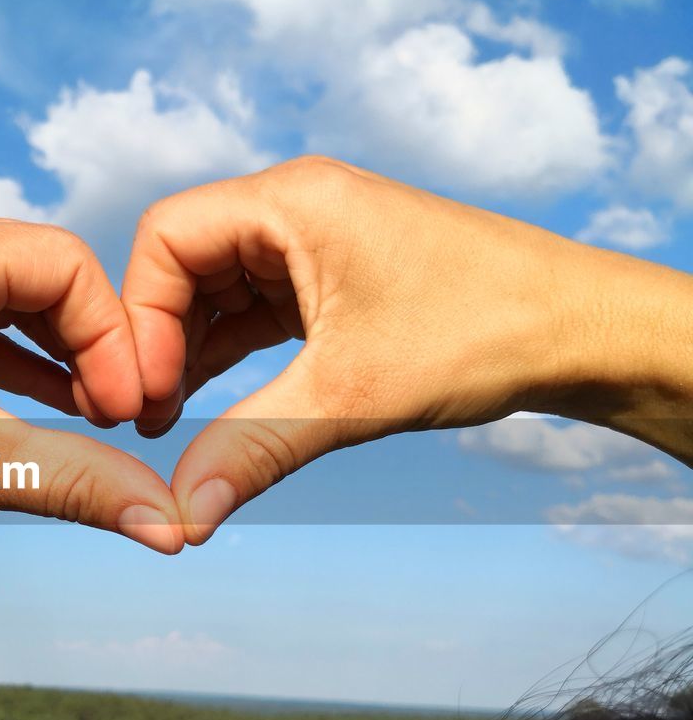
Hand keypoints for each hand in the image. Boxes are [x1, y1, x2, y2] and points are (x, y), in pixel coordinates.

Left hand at [0, 214, 183, 553]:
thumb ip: (81, 481)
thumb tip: (173, 523)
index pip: (70, 268)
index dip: (117, 341)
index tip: (133, 415)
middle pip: (42, 276)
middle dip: (89, 348)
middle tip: (116, 421)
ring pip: (5, 298)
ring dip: (54, 355)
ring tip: (88, 421)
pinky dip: (8, 358)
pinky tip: (39, 409)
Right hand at [122, 155, 690, 543]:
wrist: (579, 331)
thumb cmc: (480, 334)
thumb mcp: (350, 397)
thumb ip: (252, 448)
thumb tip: (181, 517)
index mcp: (291, 201)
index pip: (166, 239)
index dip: (140, 318)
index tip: (148, 396)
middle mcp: (294, 208)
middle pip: (183, 263)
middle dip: (159, 340)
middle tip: (150, 420)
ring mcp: (313, 240)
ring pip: (216, 288)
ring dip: (190, 351)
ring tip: (172, 423)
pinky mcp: (331, 274)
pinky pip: (254, 306)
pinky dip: (227, 351)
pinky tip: (211, 403)